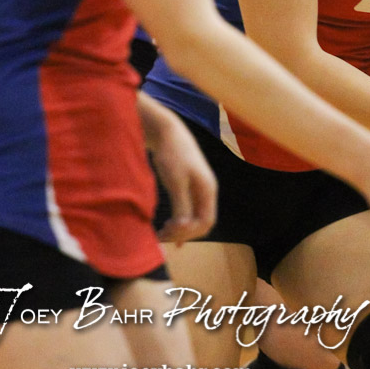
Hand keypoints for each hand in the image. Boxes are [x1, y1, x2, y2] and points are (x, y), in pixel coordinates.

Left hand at [146, 106, 217, 244]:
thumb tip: (184, 229)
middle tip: (162, 236)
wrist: (167, 132)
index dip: (189, 232)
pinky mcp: (188, 185)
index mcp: (208, 189)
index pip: (206, 222)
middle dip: (184, 232)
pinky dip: (179, 221)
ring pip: (194, 217)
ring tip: (161, 233)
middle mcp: (206, 191)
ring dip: (180, 228)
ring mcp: (198, 188)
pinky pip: (188, 210)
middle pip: (201, 222)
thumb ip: (182, 205)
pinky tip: (169, 228)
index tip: (169, 231)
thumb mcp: (176, 182)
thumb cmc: (172, 155)